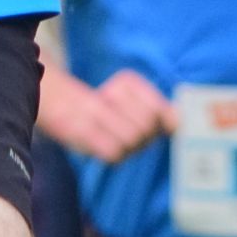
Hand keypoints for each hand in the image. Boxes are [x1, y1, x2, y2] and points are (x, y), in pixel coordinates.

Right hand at [38, 68, 175, 163]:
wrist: (59, 105)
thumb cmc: (106, 109)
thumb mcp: (134, 101)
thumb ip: (161, 111)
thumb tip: (177, 124)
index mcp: (128, 81)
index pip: (159, 110)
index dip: (160, 124)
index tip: (151, 124)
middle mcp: (113, 92)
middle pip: (147, 127)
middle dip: (144, 138)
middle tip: (129, 132)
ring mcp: (94, 111)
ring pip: (132, 140)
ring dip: (129, 148)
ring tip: (117, 138)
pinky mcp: (80, 131)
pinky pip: (113, 153)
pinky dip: (114, 155)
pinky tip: (105, 146)